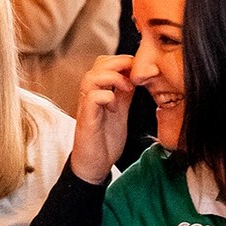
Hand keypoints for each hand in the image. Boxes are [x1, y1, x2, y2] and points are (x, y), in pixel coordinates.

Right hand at [71, 54, 135, 183]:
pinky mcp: (86, 120)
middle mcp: (90, 96)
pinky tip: (115, 106)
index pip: (105, 63)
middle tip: (134, 74)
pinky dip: (106, 96)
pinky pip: (92, 98)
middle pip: (98, 64)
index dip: (122, 60)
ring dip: (112, 77)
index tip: (139, 70)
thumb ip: (124, 95)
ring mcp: (87, 107)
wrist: (94, 165)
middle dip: (119, 63)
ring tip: (126, 87)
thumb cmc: (105, 140)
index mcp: (100, 92)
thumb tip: (135, 79)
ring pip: (91, 77)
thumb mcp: (120, 113)